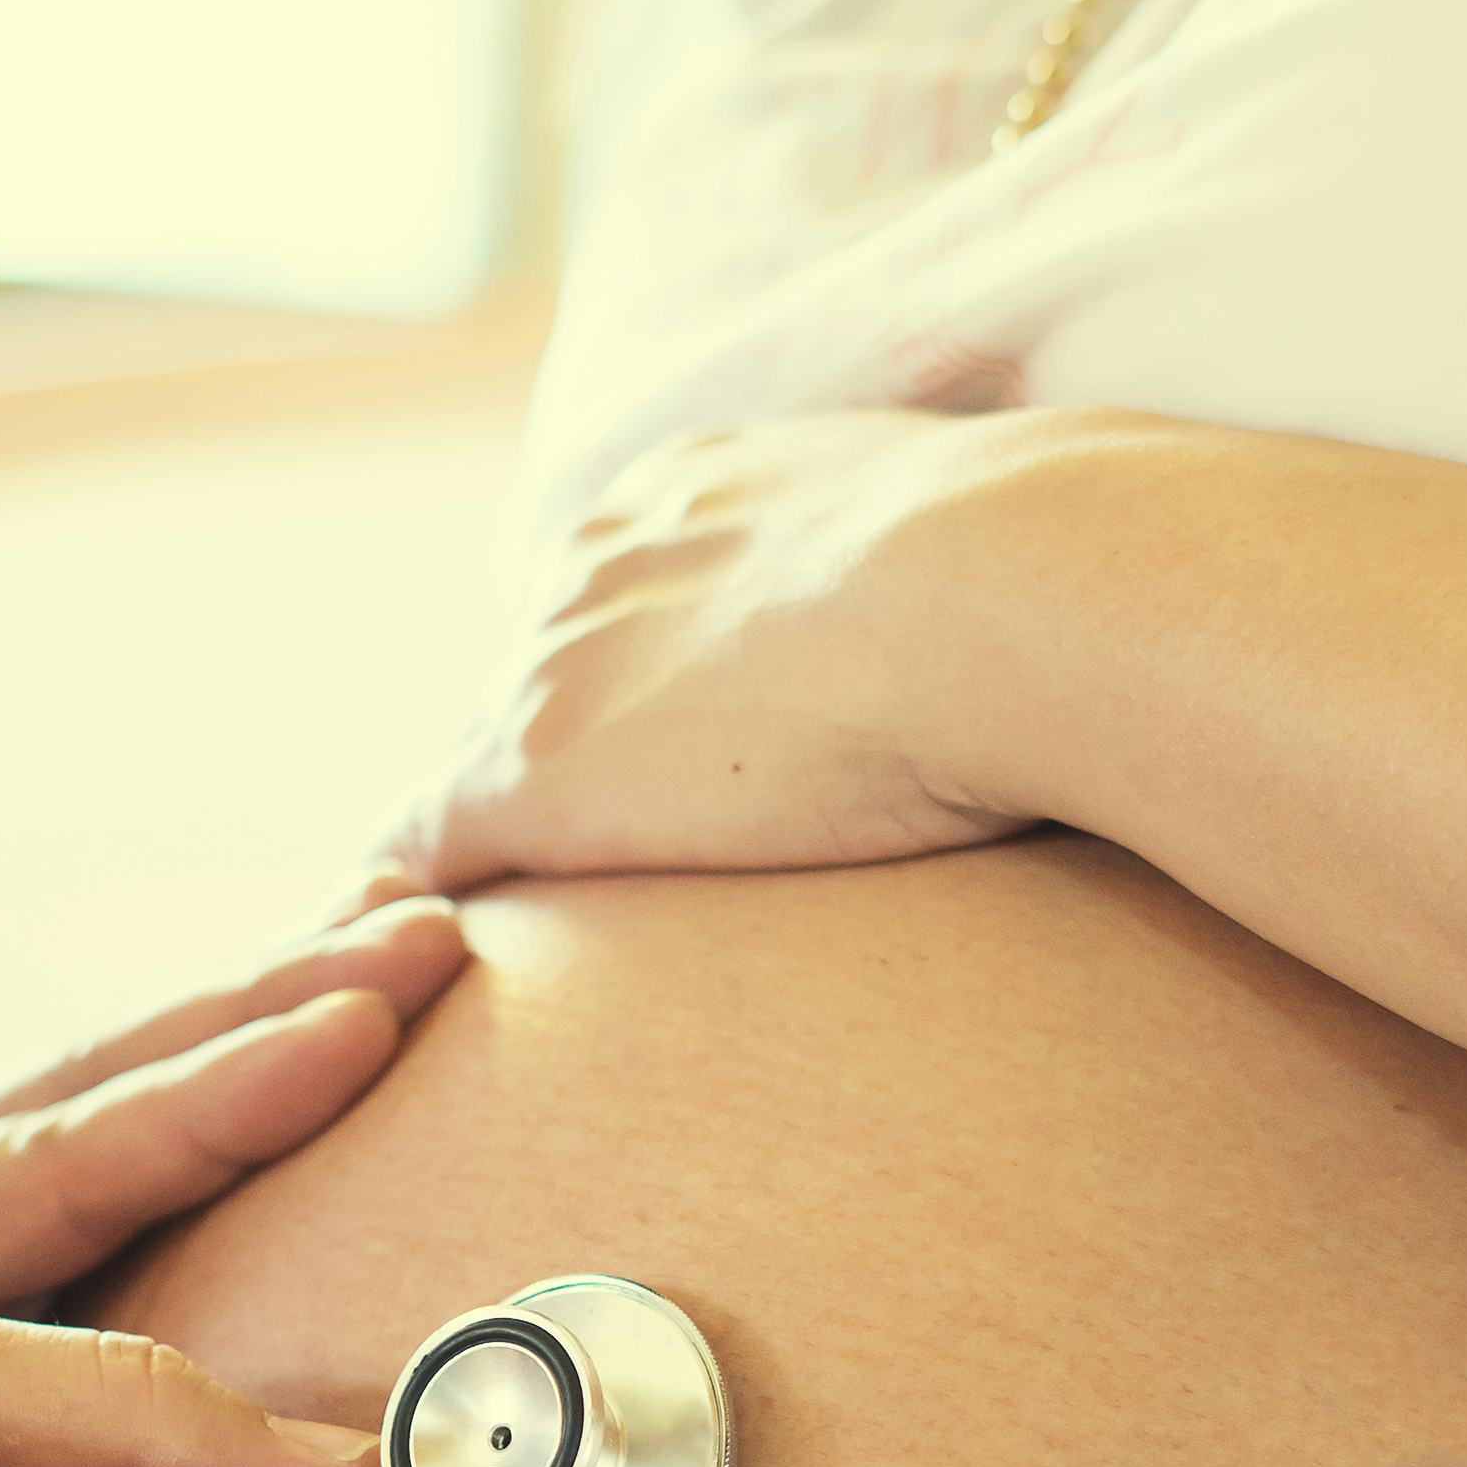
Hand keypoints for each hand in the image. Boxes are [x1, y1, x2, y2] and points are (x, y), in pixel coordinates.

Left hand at [381, 409, 1047, 900]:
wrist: (1020, 590)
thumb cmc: (1057, 584)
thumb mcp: (988, 557)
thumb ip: (950, 596)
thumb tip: (1030, 655)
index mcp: (701, 489)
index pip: (619, 602)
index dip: (638, 696)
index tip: (671, 772)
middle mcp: (602, 555)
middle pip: (536, 680)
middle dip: (558, 770)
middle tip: (589, 877)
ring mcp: (556, 662)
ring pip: (473, 766)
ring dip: (483, 854)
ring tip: (460, 949)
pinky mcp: (534, 771)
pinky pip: (422, 851)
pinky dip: (409, 915)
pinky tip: (418, 978)